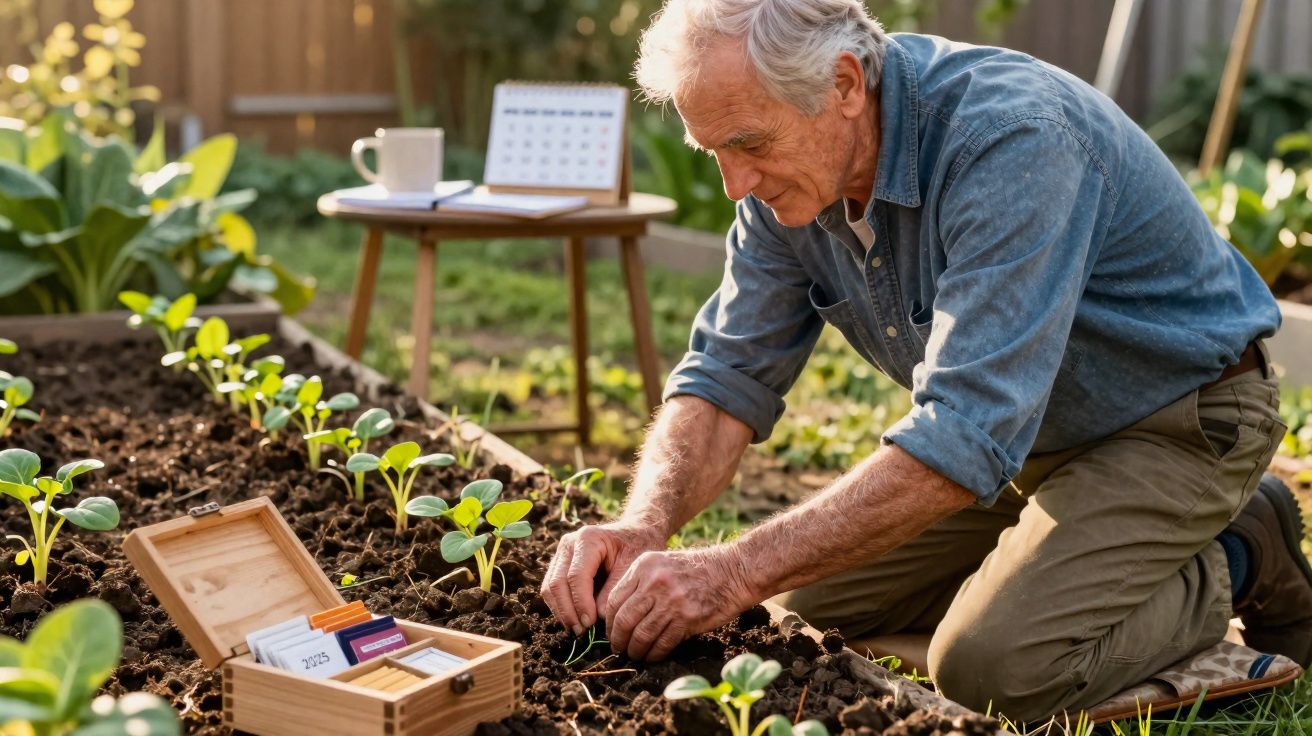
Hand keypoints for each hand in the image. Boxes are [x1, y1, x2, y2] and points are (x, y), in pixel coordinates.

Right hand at [541, 521, 665, 634]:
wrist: (635, 532)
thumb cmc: (638, 547)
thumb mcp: (633, 566)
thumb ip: (614, 590)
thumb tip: (596, 617)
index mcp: (588, 539)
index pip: (576, 576)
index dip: (581, 603)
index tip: (590, 624)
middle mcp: (569, 543)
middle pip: (556, 583)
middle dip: (567, 611)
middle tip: (581, 632)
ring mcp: (561, 553)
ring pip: (550, 587)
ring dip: (561, 611)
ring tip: (578, 630)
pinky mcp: (560, 564)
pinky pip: (552, 589)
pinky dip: (561, 606)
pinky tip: (575, 620)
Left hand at [602, 546, 756, 660]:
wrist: (733, 571)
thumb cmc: (697, 569)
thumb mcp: (663, 563)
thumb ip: (640, 583)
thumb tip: (618, 615)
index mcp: (644, 565)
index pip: (613, 600)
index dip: (609, 622)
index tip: (611, 632)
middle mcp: (655, 582)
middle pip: (624, 620)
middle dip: (618, 640)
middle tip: (619, 649)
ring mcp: (671, 600)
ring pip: (641, 635)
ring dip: (635, 650)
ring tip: (636, 655)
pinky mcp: (687, 618)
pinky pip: (662, 643)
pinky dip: (654, 654)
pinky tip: (653, 656)